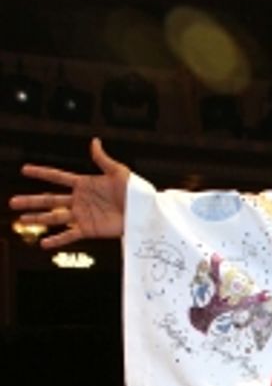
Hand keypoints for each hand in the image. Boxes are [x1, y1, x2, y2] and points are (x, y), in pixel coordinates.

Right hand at [10, 137, 130, 246]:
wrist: (145, 212)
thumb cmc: (135, 191)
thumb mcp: (119, 172)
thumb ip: (103, 159)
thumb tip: (94, 141)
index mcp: (84, 184)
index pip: (58, 177)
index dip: (41, 173)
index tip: (24, 170)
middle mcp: (79, 200)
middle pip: (49, 199)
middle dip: (31, 201)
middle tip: (12, 202)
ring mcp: (82, 215)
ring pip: (54, 217)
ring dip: (37, 219)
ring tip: (21, 221)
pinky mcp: (89, 229)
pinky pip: (69, 235)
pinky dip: (57, 240)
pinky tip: (43, 244)